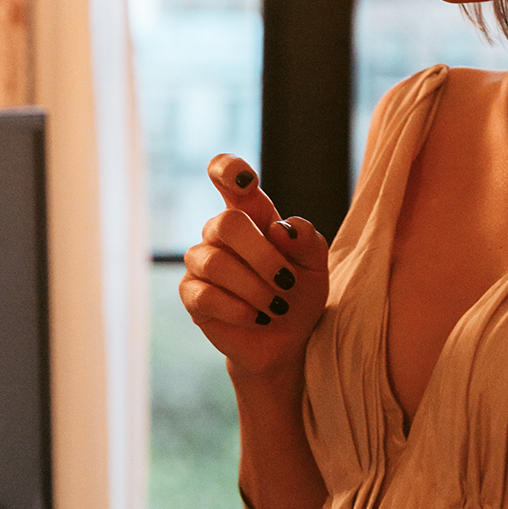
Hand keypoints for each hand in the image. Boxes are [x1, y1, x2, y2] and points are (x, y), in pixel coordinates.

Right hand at [180, 155, 328, 377]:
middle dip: (261, 256)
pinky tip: (257, 317)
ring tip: (276, 307)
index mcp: (251, 213)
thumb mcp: (315, 265)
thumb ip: (306, 240)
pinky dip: (238, 309)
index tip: (245, 179)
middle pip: (226, 223)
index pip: (227, 175)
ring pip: (216, 263)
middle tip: (287, 282)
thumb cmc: (299, 292)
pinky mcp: (192, 294)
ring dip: (254, 288)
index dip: (229, 169)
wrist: (287, 339)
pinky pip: (206, 295)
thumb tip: (280, 229)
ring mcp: (201, 261)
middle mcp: (220, 231)